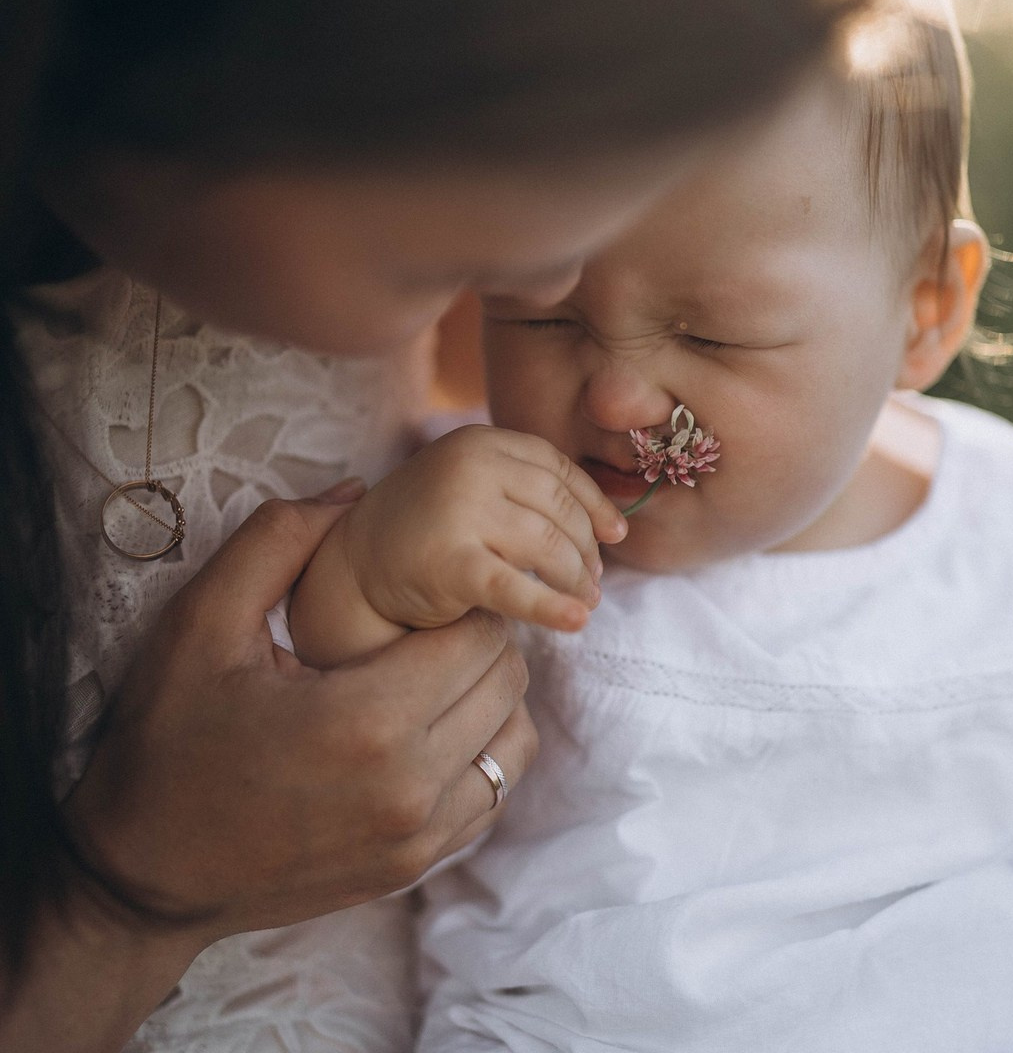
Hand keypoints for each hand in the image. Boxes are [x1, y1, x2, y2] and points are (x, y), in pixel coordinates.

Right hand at [62, 488, 537, 943]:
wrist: (142, 876)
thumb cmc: (167, 742)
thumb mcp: (201, 623)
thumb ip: (278, 541)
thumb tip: (354, 493)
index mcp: (367, 719)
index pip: (479, 635)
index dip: (459, 602)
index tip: (419, 597)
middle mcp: (410, 786)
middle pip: (505, 681)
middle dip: (477, 642)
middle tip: (423, 631)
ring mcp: (418, 837)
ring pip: (513, 740)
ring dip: (488, 698)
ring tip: (430, 679)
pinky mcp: (414, 867)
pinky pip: (492, 795)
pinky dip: (480, 753)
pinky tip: (429, 732)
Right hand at [331, 425, 625, 635]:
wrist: (353, 568)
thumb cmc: (429, 529)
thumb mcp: (475, 488)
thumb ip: (528, 490)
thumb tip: (614, 525)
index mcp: (479, 442)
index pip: (557, 469)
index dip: (594, 503)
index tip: (615, 535)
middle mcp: (469, 466)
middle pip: (558, 508)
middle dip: (585, 547)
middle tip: (594, 580)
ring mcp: (458, 511)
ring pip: (547, 546)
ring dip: (575, 579)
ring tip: (584, 602)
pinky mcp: (449, 563)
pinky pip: (516, 588)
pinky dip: (553, 607)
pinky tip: (576, 621)